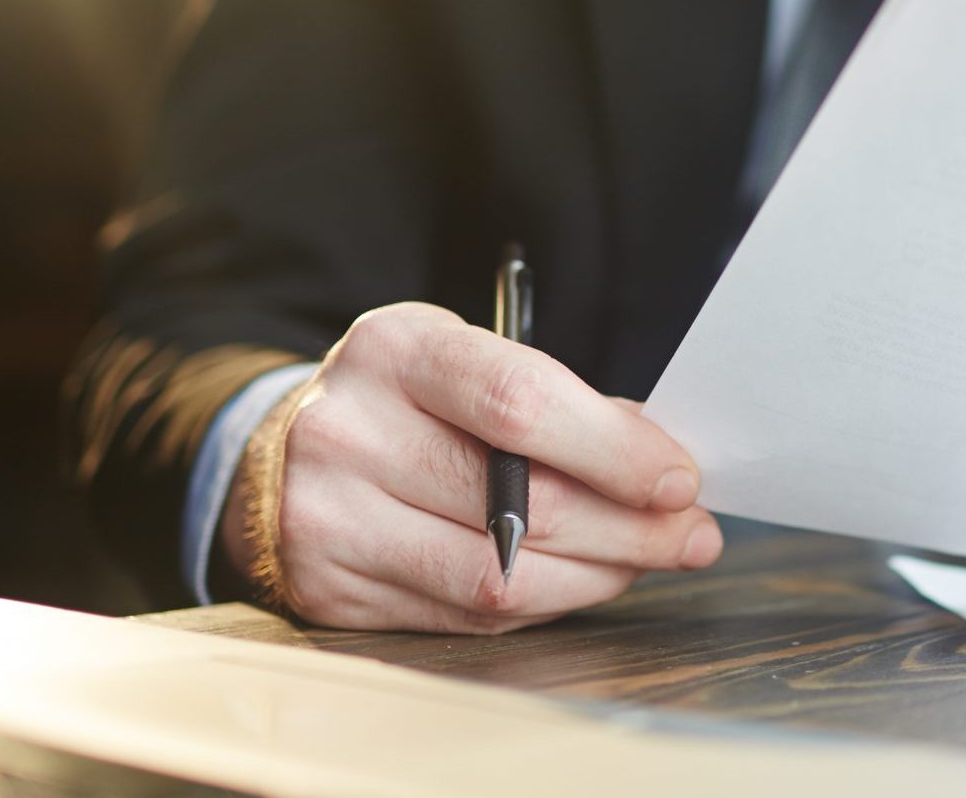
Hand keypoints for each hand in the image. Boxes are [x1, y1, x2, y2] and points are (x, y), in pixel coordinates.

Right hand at [221, 302, 721, 632]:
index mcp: (395, 351)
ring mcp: (330, 520)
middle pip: (516, 502)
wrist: (275, 451)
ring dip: (595, 576)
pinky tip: (578, 580)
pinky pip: (465, 615)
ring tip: (643, 561)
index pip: (517, 402)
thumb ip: (556, 405)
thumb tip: (662, 465)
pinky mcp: (331, 592)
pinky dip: (541, 601)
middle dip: (627, 527)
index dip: (612, 449)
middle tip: (690, 536)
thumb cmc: (405, 399)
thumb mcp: (466, 360)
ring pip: (496, 575)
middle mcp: (348, 433)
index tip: (679, 479)